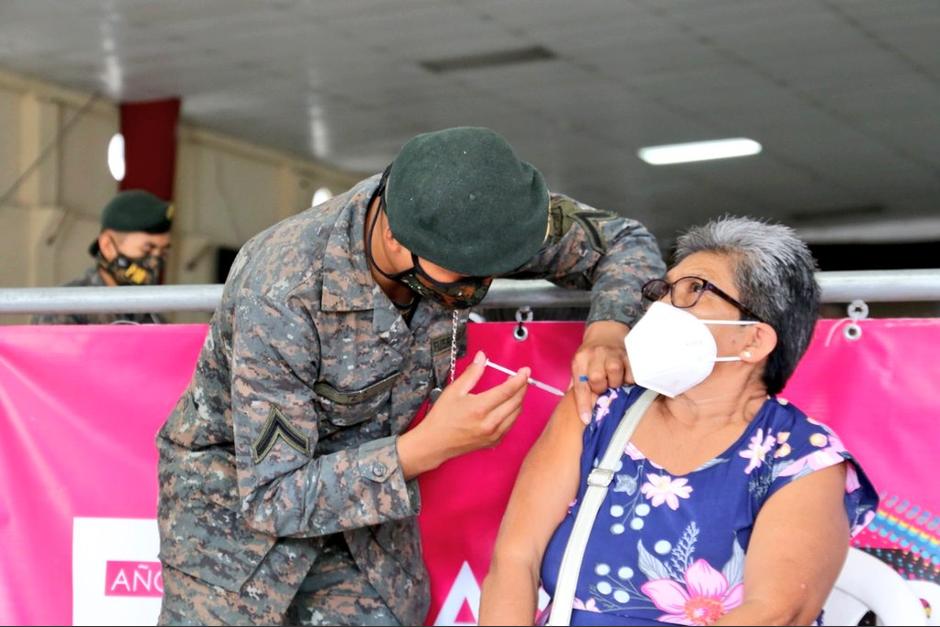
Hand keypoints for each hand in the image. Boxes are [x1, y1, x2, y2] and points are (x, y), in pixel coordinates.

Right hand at [398, 351, 528, 478]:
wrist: (435, 443)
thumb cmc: (441, 418)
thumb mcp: (454, 391)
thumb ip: (471, 373)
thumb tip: (482, 358)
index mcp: (480, 408)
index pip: (507, 391)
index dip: (519, 379)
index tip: (525, 371)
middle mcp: (490, 423)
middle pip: (516, 402)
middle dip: (522, 387)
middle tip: (521, 377)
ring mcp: (493, 435)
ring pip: (516, 414)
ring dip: (518, 400)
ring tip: (514, 390)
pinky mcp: (493, 442)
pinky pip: (510, 425)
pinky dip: (512, 413)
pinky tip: (507, 406)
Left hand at [571, 320, 631, 423]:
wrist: (605, 333)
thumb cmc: (590, 356)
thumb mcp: (579, 366)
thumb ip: (577, 386)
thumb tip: (576, 410)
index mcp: (579, 361)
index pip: (580, 385)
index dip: (583, 404)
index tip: (586, 419)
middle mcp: (595, 354)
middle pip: (597, 378)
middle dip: (600, 388)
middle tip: (603, 388)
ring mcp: (612, 352)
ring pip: (615, 372)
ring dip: (615, 382)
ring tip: (614, 382)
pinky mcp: (628, 354)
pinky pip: (631, 371)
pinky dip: (629, 379)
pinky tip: (625, 377)